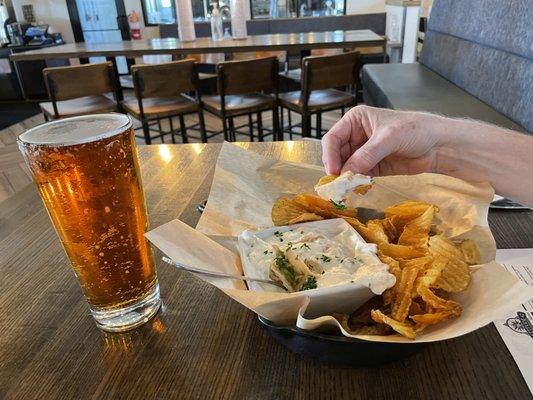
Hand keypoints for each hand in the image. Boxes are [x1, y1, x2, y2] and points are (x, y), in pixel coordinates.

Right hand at [321, 106, 445, 175]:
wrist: (438, 145)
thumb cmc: (416, 130)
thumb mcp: (389, 138)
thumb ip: (367, 155)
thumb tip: (346, 172)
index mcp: (356, 120)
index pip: (333, 138)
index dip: (330, 155)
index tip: (334, 171)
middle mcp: (357, 135)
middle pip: (336, 154)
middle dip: (337, 168)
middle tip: (338, 183)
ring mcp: (364, 152)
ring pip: (346, 167)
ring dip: (346, 177)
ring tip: (348, 186)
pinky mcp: (372, 166)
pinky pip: (357, 175)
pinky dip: (356, 182)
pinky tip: (358, 186)